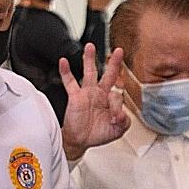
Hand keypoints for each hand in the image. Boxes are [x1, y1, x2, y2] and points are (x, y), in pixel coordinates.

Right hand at [60, 44, 128, 160]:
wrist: (80, 140)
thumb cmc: (98, 134)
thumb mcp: (117, 131)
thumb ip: (124, 122)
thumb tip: (121, 114)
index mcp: (112, 100)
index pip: (118, 94)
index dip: (118, 105)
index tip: (115, 117)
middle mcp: (100, 94)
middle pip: (109, 74)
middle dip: (114, 63)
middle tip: (118, 51)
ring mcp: (87, 93)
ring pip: (90, 73)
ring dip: (89, 59)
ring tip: (90, 47)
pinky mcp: (75, 97)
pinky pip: (70, 82)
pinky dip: (66, 72)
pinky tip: (64, 62)